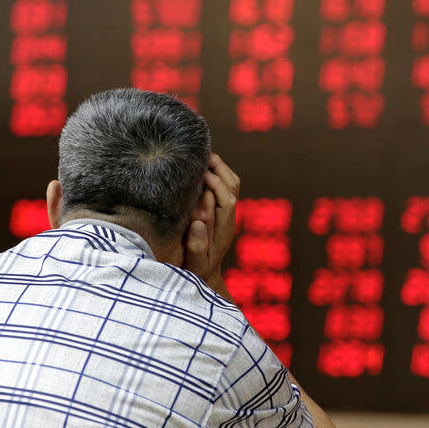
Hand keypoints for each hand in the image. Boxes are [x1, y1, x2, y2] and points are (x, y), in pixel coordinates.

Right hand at [183, 153, 239, 294]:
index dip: (217, 186)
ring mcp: (226, 212)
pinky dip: (216, 173)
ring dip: (220, 168)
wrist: (205, 273)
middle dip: (221, 169)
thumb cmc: (197, 269)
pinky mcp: (220, 210)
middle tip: (204, 154)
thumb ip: (197, 246)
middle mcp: (228, 218)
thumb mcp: (195, 264)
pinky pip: (223, 186)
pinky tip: (201, 166)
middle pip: (233, 187)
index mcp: (224, 229)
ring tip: (204, 155)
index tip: (202, 174)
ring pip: (231, 184)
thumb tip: (198, 222)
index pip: (227, 201)